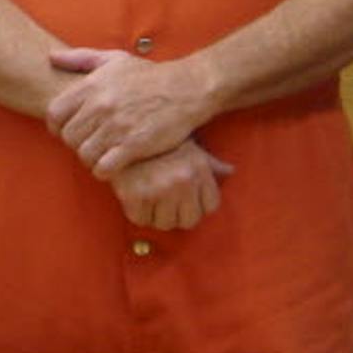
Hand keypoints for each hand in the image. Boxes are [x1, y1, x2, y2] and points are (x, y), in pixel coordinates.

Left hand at [44, 46, 213, 176]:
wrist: (186, 89)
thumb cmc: (148, 75)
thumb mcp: (114, 59)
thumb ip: (80, 58)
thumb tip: (51, 57)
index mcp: (91, 85)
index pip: (54, 114)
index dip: (56, 126)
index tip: (67, 130)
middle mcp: (101, 106)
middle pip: (69, 137)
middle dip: (75, 144)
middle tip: (88, 144)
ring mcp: (117, 127)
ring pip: (84, 154)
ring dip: (90, 158)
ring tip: (101, 155)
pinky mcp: (134, 146)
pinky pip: (104, 167)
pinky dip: (104, 170)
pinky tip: (112, 165)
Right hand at [110, 140, 233, 230]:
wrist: (121, 129)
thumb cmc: (159, 141)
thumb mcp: (190, 148)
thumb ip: (211, 164)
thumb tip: (230, 171)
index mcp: (198, 170)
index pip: (210, 207)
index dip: (198, 203)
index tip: (186, 197)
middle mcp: (181, 182)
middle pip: (189, 221)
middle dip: (180, 214)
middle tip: (167, 202)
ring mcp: (157, 190)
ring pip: (165, 224)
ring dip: (158, 216)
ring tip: (151, 198)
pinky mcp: (133, 195)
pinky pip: (140, 219)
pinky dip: (138, 212)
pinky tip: (136, 197)